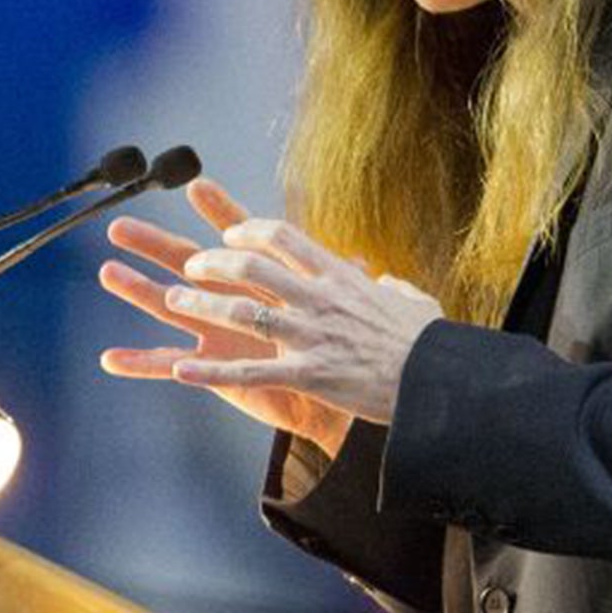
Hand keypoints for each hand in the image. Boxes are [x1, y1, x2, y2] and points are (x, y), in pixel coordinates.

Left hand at [98, 177, 443, 446]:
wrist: (439, 382)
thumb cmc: (428, 343)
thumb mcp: (411, 301)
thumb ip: (390, 286)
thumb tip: (385, 281)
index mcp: (340, 277)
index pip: (283, 236)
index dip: (248, 230)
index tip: (229, 233)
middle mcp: (320, 300)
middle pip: (252, 266)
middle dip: (213, 262)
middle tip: (191, 266)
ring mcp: (312, 337)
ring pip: (242, 312)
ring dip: (201, 305)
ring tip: (172, 300)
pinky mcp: (309, 375)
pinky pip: (250, 372)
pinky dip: (211, 373)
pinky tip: (181, 371)